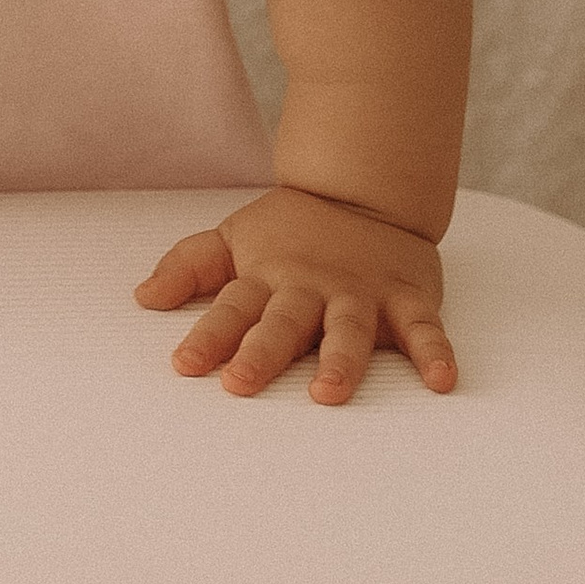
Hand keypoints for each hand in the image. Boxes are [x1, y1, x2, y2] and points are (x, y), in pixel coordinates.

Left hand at [135, 184, 455, 403]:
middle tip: (240, 385)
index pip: (231, 307)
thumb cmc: (291, 229)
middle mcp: (310, 286)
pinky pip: (423, 327)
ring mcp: (360, 291)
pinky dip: (434, 352)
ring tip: (328, 394)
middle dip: (261, 352)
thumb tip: (143, 298)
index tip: (184, 366)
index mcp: (266, 275)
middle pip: (283, 322)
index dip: (207, 336)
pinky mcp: (407, 296)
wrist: (364, 188)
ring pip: (348, 327)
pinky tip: (441, 382)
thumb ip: (189, 267)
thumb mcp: (233, 238)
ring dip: (340, 360)